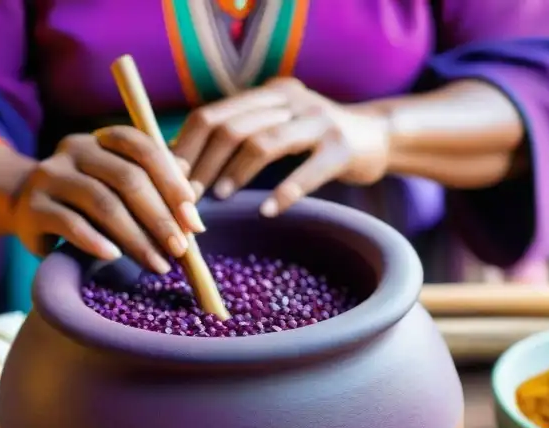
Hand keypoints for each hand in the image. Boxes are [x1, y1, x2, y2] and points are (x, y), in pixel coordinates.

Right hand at [13, 128, 203, 273]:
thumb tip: (193, 194)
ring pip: (102, 203)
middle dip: (160, 218)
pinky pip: (69, 224)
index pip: (143, 149)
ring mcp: (50, 177)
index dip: (172, 183)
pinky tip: (114, 258)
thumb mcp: (120, 185)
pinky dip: (95, 242)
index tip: (194, 220)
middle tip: (180, 250)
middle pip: (127, 179)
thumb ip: (155, 183)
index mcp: (102, 139)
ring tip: (157, 264)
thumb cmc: (86, 199)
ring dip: (136, 238)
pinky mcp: (33, 208)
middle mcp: (74, 149)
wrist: (25, 207)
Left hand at [172, 78, 390, 216]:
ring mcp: (318, 121)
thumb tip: (181, 163)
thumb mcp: (276, 128)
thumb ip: (239, 137)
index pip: (212, 115)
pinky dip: (284, 191)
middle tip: (189, 198)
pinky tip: (267, 210)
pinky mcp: (342, 148)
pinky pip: (308, 170)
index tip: (170, 180)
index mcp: (267, 94)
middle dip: (204, 165)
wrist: (378, 137)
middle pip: (231, 127)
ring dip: (236, 173)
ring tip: (220, 198)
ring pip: (264, 143)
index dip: (187, 148)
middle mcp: (290, 100)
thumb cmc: (315, 142)